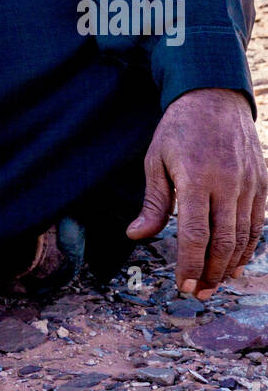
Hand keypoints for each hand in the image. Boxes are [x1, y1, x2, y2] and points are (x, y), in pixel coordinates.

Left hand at [126, 88, 266, 297]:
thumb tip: (136, 236)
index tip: (182, 285)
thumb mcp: (156, 159)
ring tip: (212, 283)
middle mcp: (227, 184)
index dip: (189, 265)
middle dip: (209, 273)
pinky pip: (258, 226)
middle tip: (196, 292)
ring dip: (228, 267)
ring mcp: (248, 185)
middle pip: (223, 243)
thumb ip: (152, 202)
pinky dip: (247, 249)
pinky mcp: (262, 185)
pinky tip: (234, 263)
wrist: (215, 98)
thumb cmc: (180, 129)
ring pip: (243, 239)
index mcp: (196, 178)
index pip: (195, 234)